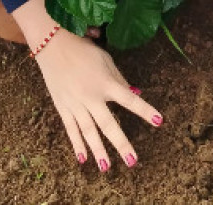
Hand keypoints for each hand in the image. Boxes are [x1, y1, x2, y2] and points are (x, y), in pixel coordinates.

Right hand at [33, 30, 161, 169]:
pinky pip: (71, 129)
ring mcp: (75, 104)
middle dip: (121, 143)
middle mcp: (91, 96)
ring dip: (98, 150)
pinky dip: (77, 144)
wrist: (52, 44)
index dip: (145, 110)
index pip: (129, 99)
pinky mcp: (62, 107)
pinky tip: (82, 159)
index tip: (159, 121)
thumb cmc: (83, 50)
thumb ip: (119, 79)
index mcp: (105, 83)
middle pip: (108, 124)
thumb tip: (134, 93)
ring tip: (106, 168)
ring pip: (89, 131)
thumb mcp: (105, 59)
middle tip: (132, 161)